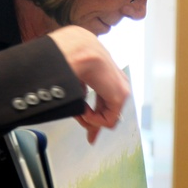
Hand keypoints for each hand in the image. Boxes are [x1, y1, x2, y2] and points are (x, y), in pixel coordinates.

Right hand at [47, 26, 129, 143]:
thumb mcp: (74, 82)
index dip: (95, 116)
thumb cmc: (67, 57)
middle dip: (96, 124)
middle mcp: (115, 80)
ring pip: (108, 115)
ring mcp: (121, 87)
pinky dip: (94, 120)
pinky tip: (84, 111)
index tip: (90, 133)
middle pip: (109, 110)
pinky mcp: (120, 95)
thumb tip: (82, 114)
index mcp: (104, 72)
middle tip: (91, 138)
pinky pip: (108, 119)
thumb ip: (80, 99)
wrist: (74, 49)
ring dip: (91, 119)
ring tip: (79, 113)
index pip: (104, 100)